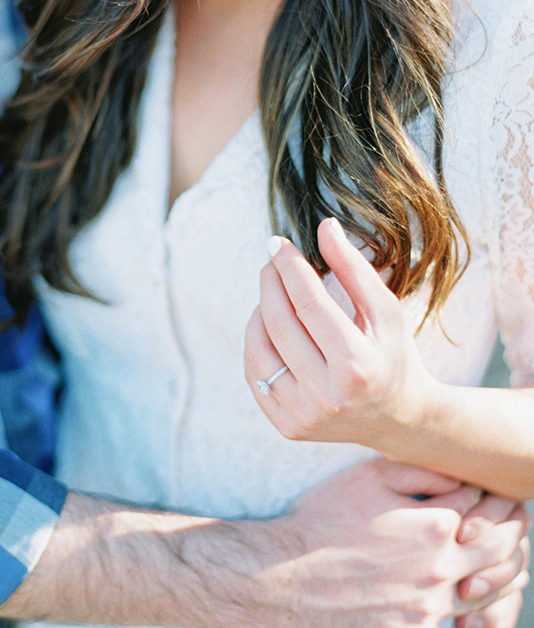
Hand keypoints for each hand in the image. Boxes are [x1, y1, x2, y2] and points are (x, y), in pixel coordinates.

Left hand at [244, 216, 433, 449]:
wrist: (398, 419)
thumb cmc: (393, 355)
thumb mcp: (385, 310)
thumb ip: (354, 268)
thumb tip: (324, 227)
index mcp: (357, 366)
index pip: (309, 303)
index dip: (289, 267)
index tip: (279, 244)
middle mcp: (328, 397)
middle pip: (279, 324)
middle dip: (270, 283)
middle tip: (272, 261)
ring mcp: (304, 416)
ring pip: (258, 349)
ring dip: (259, 311)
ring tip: (274, 293)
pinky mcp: (287, 427)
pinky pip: (255, 375)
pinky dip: (256, 342)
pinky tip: (271, 325)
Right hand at [255, 459, 529, 627]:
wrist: (288, 577)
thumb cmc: (323, 521)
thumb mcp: (365, 478)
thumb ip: (416, 470)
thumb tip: (454, 472)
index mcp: (432, 527)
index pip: (479, 500)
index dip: (483, 485)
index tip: (481, 479)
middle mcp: (441, 570)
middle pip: (498, 547)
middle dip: (507, 524)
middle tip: (508, 510)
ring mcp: (431, 606)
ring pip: (490, 587)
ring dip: (502, 565)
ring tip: (498, 549)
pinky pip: (464, 618)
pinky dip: (478, 600)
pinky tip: (470, 585)